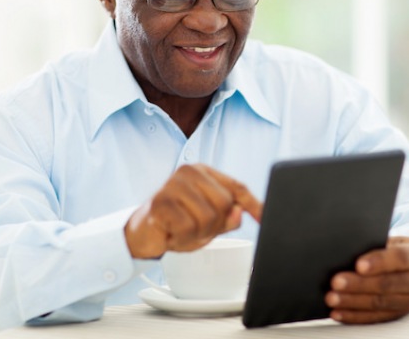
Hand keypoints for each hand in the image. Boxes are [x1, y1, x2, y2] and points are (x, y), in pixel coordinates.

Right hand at [124, 163, 262, 258]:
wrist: (141, 234)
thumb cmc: (176, 223)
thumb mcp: (209, 223)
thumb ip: (227, 218)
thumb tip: (239, 212)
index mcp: (204, 173)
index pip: (237, 187)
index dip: (254, 204)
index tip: (267, 217)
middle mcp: (190, 172)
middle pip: (225, 204)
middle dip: (214, 226)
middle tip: (194, 228)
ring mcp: (173, 184)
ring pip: (208, 217)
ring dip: (196, 234)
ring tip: (181, 230)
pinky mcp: (161, 201)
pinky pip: (188, 227)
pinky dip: (182, 238)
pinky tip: (171, 232)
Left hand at [325, 236, 408, 323]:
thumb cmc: (399, 250)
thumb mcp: (396, 241)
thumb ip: (377, 244)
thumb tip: (348, 249)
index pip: (399, 258)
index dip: (379, 262)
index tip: (358, 264)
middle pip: (386, 284)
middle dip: (359, 284)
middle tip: (336, 282)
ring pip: (379, 303)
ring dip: (352, 302)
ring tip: (332, 298)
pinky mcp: (398, 314)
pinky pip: (375, 318)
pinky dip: (354, 316)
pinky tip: (338, 312)